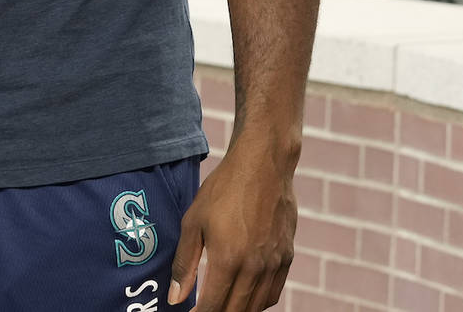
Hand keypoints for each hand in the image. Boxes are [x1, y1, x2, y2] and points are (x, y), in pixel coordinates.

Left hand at [169, 138, 296, 311]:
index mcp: (228, 260)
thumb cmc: (223, 190)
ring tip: (222, 306)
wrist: (263, 166)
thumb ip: (184, 264)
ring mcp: (274, 264)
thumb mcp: (193, 222)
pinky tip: (245, 297)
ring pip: (257, 306)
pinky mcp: (287, 257)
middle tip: (203, 311)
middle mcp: (254, 267)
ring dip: (238, 311)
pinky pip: (273, 292)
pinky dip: (259, 302)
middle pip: (236, 311)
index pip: (213, 306)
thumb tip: (175, 298)